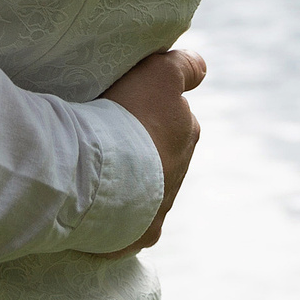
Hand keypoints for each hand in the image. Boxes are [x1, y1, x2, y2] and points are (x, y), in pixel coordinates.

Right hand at [97, 48, 205, 255]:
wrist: (100, 174)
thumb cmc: (127, 117)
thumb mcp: (158, 73)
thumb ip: (183, 66)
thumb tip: (201, 68)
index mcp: (188, 131)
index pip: (175, 114)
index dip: (151, 107)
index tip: (128, 106)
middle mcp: (181, 168)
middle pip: (161, 151)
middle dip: (143, 145)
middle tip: (108, 137)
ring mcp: (163, 204)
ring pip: (146, 186)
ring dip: (129, 178)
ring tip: (98, 170)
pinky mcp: (145, 232)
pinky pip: (131, 220)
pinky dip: (119, 212)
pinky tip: (99, 203)